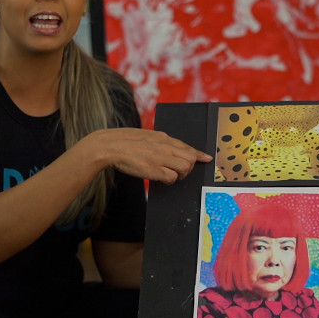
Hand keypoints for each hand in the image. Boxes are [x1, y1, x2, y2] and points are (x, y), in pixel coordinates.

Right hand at [90, 128, 211, 183]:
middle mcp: (165, 146)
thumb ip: (161, 142)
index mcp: (164, 138)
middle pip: (191, 158)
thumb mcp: (148, 137)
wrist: (111, 146)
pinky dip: (169, 180)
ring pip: (185, 168)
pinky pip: (172, 178)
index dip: (199, 154)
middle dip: (189, 167)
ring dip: (180, 175)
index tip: (207, 159)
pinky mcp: (154, 169)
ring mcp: (161, 158)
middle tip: (178, 171)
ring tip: (169, 175)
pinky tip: (161, 179)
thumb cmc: (126, 142)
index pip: (187, 146)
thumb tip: (170, 148)